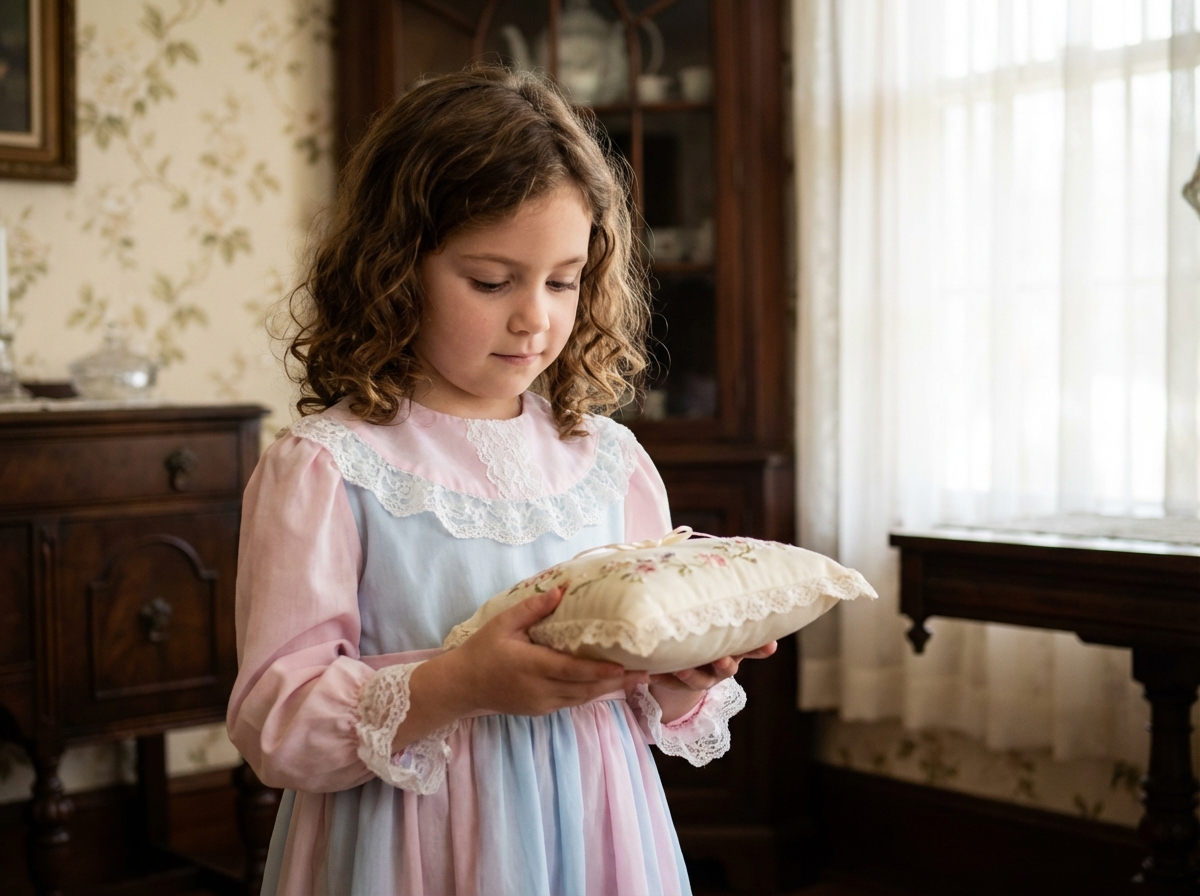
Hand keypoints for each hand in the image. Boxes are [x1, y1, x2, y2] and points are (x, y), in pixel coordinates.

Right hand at [440, 586, 648, 717]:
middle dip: (617, 682)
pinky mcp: (541, 710)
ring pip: (582, 698)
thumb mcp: (503, 623)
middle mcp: (540, 689)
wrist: (462, 686)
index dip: (600, 671)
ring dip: (609, 690)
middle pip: (585, 689)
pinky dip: (592, 693)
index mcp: (531, 666)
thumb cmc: (482, 650)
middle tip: (646, 673)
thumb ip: (533, 608)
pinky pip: (572, 702)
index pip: (572, 671)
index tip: (625, 666)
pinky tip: (609, 684)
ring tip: (637, 679)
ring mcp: (542, 704)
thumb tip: (561, 590)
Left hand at [649, 641, 777, 691]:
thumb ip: (739, 630)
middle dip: (724, 665)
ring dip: (688, 675)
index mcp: (731, 655)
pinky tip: (648, 671)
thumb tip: (763, 619)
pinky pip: (665, 681)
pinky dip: (657, 676)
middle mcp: (715, 671)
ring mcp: (694, 678)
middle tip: (722, 659)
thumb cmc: (706, 645)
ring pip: (695, 680)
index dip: (758, 650)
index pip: (748, 651)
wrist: (681, 670)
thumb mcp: (723, 638)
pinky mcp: (671, 681)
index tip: (769, 647)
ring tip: (679, 668)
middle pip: (724, 670)